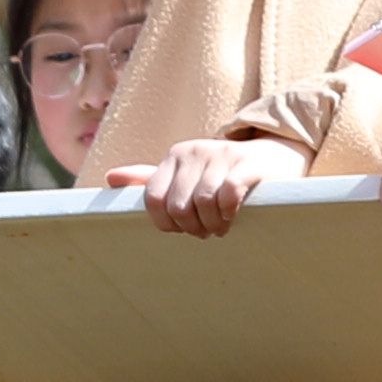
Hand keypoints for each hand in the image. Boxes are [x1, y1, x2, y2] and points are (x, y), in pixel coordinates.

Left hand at [131, 134, 304, 236]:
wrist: (271, 157)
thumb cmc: (220, 173)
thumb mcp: (183, 174)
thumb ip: (149, 179)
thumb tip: (110, 178)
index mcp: (175, 156)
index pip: (153, 199)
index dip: (166, 223)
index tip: (181, 229)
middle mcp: (194, 151)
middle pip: (178, 206)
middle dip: (192, 227)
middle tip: (205, 231)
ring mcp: (221, 154)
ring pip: (203, 203)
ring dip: (212, 224)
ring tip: (220, 226)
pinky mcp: (246, 163)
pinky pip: (228, 193)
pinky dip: (228, 212)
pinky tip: (233, 215)